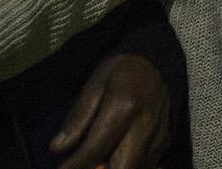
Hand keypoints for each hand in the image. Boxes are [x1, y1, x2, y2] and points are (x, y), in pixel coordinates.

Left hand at [49, 53, 173, 168]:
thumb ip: (78, 117)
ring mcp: (158, 138)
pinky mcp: (165, 143)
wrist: (158, 63)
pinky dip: (127, 166)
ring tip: (98, 161)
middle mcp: (144, 127)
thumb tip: (57, 147)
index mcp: (123, 108)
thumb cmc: (121, 71)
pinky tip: (115, 156)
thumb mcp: (94, 85)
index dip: (74, 165)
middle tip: (84, 165)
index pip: (94, 149)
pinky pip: (145, 166)